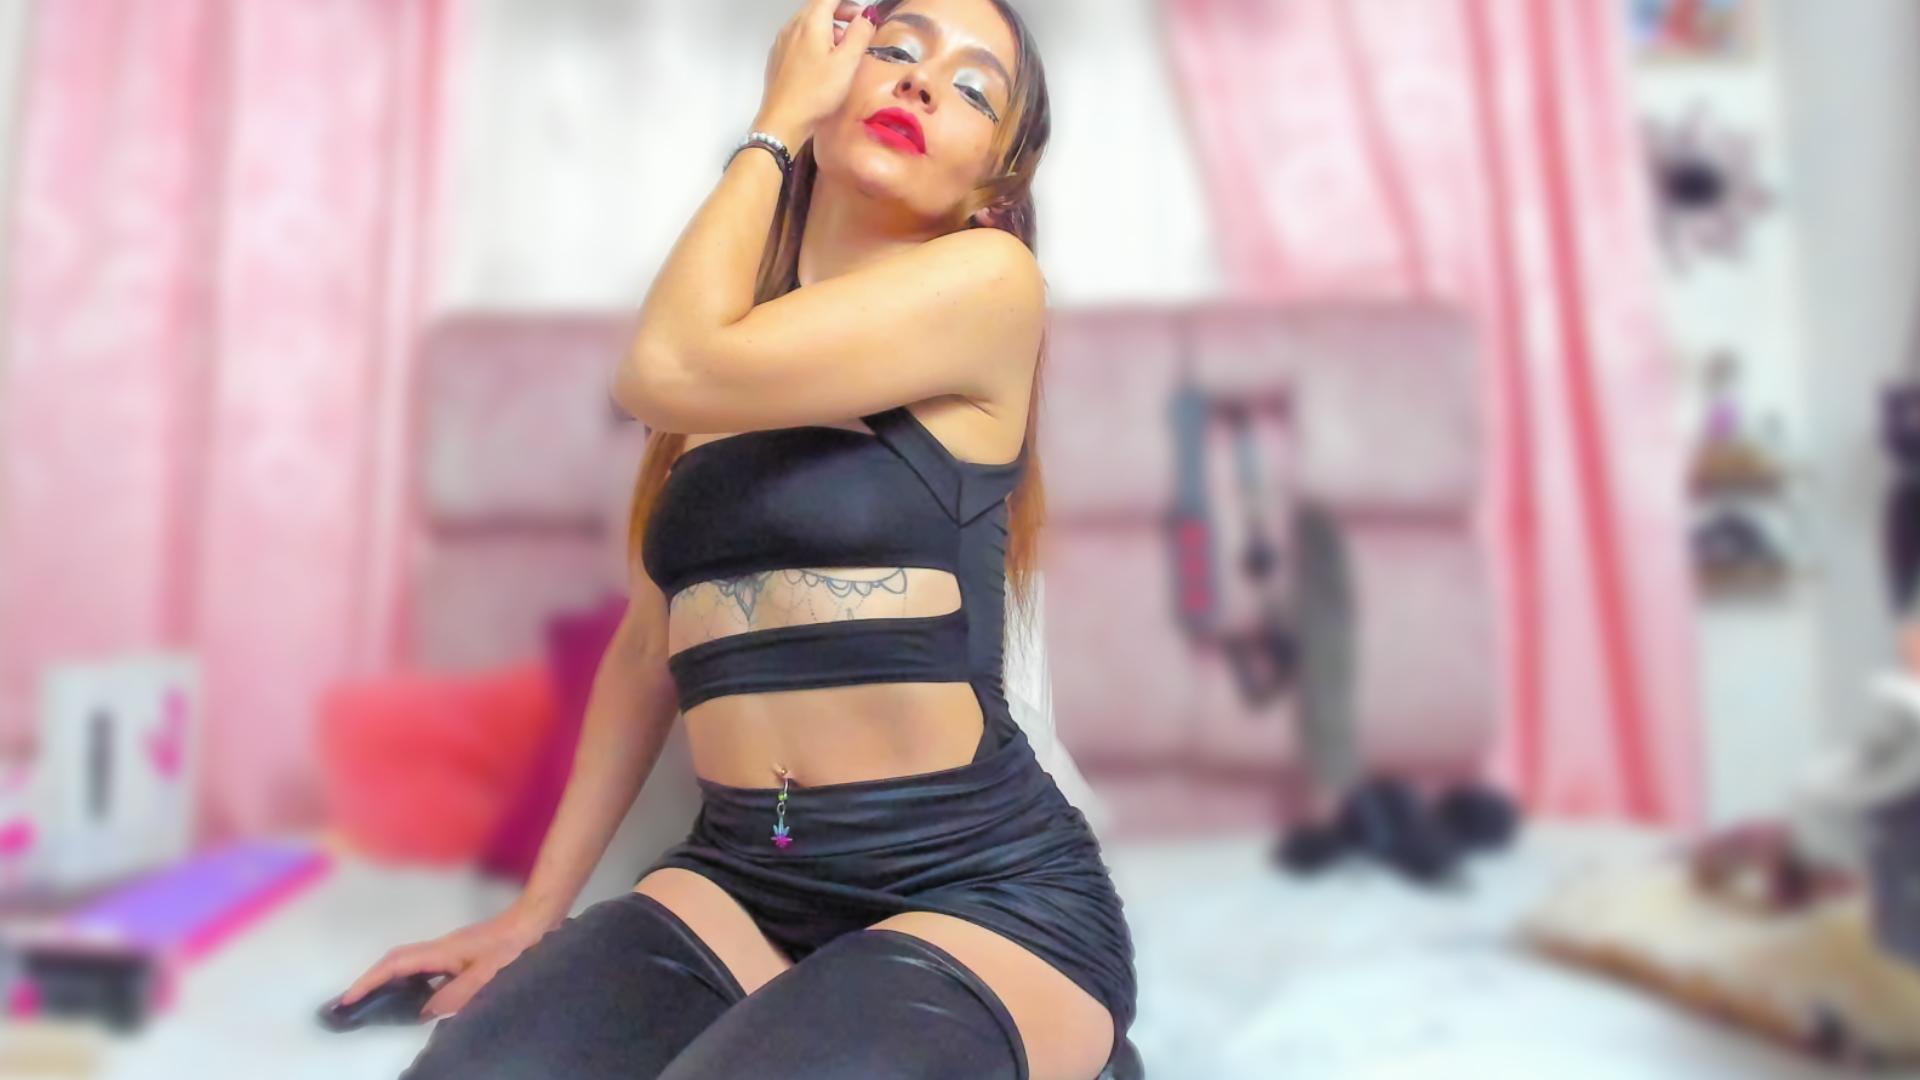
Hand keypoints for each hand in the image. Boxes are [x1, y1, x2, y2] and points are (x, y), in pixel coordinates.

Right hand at [337, 905, 557, 1019]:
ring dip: (391, 982)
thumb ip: (454, 995)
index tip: (348, 998)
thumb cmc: (514, 947)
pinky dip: (414, 983)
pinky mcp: (462, 954)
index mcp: (441, 951)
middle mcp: (441, 948)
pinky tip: (421, 1001)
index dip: (370, 981)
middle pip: (396, 962)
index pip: (395, 964)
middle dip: (372, 981)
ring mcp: (451, 950)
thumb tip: (424, 1010)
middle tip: (353, 1005)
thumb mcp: (486, 976)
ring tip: (378, 1006)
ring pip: (411, 965)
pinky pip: (428, 969)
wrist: (537, 921)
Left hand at [756, 0, 879, 145]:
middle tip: (858, 28)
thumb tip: (867, 17)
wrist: (783, 121)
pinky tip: (824, 62)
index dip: (848, 3)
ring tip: (843, 49)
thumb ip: (860, 34)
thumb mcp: (847, 63)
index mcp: (811, 23)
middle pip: (818, 6)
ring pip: (808, 23)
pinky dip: (815, 40)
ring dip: (828, 28)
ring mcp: (783, 42)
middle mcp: (793, 27)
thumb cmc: (814, 94)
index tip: (862, 13)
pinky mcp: (779, 58)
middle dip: (840, 12)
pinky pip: (799, 38)